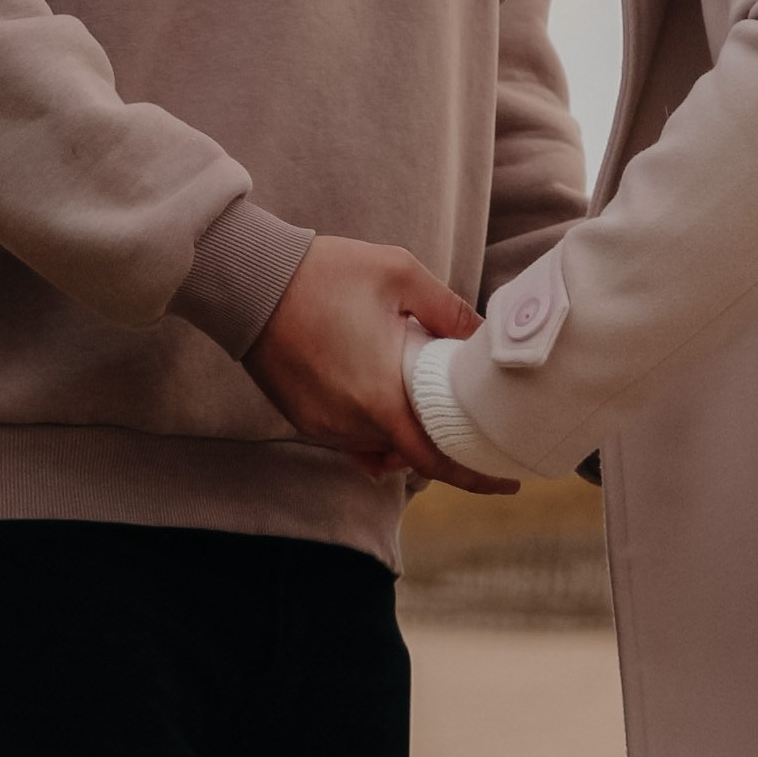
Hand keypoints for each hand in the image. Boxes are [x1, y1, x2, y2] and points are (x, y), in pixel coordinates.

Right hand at [245, 236, 517, 497]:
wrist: (249, 280)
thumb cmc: (324, 273)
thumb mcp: (399, 273)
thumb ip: (447, 308)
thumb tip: (482, 334)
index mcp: (379, 398)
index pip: (436, 460)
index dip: (475, 476)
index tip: (508, 483)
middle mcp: (349, 424)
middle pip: (410, 456)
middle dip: (443, 447)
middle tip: (475, 432)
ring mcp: (322, 425)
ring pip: (380, 448)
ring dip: (406, 435)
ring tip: (430, 407)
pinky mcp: (302, 418)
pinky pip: (351, 438)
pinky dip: (375, 429)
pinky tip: (385, 403)